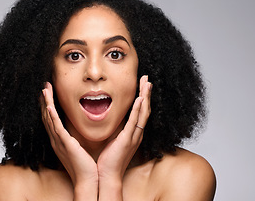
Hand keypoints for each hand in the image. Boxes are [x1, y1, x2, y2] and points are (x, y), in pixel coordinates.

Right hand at [41, 82, 97, 198]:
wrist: (88, 180)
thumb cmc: (85, 165)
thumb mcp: (79, 148)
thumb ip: (77, 138)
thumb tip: (81, 129)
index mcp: (60, 140)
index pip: (51, 119)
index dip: (49, 105)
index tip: (49, 93)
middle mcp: (56, 139)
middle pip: (47, 116)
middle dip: (45, 101)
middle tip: (44, 86)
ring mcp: (59, 141)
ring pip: (49, 118)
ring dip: (46, 103)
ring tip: (45, 90)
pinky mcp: (65, 143)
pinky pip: (56, 127)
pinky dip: (52, 115)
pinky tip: (49, 106)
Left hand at [97, 75, 151, 198]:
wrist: (107, 176)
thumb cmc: (108, 160)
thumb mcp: (113, 141)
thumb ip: (116, 130)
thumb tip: (112, 119)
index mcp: (132, 133)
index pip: (140, 112)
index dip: (142, 98)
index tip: (142, 85)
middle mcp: (136, 134)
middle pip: (144, 109)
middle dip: (146, 93)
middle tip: (147, 79)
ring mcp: (133, 136)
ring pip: (142, 112)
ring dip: (145, 97)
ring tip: (147, 83)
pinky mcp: (127, 139)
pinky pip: (134, 122)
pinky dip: (138, 109)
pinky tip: (140, 98)